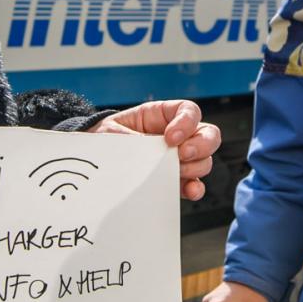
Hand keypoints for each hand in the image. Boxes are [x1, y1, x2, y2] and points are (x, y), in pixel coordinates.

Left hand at [89, 99, 221, 200]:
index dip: (186, 122)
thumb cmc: (105, 137)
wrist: (94, 158)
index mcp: (162, 115)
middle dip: (200, 145)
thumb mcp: (113, 131)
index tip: (171, 136)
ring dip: (194, 167)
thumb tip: (147, 154)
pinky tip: (190, 190)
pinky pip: (194, 183)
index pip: (188, 111)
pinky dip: (195, 188)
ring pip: (204, 159)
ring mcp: (179, 158)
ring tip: (173, 171)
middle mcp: (177, 135)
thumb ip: (132, 139)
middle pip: (208, 134)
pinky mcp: (175, 179)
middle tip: (182, 154)